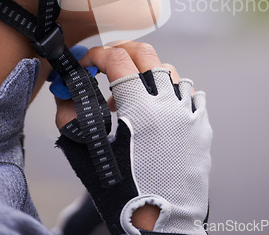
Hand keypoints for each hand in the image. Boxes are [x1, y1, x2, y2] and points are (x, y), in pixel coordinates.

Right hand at [56, 41, 211, 233]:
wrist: (164, 224)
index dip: (97, 55)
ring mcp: (189, 114)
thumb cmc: (125, 194)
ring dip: (147, 73)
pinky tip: (161, 108)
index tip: (87, 64)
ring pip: (170, 71)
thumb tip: (67, 90)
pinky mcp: (202, 126)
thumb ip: (72, 116)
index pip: (117, 60)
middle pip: (147, 54)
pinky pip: (190, 94)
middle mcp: (169, 105)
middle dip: (122, 50)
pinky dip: (172, 92)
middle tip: (108, 62)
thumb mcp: (89, 155)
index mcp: (140, 110)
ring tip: (134, 94)